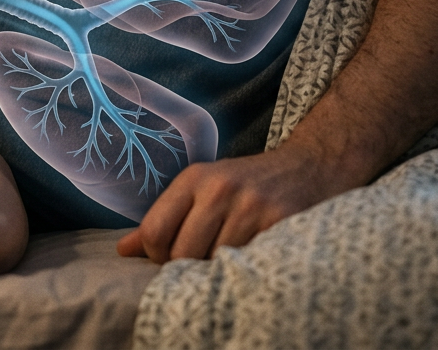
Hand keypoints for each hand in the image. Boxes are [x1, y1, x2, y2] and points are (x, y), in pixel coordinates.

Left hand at [116, 141, 348, 262]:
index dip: (156, 256)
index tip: (170, 259)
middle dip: (186, 269)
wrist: (313, 165)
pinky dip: (244, 270)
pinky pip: (246, 264)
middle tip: (200, 266)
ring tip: (227, 261)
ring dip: (217, 271)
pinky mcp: (279, 222)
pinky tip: (248, 260)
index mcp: (195, 178)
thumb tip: (124, 249)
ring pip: (214, 263)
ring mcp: (251, 206)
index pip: (155, 230)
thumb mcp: (205, 188)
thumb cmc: (250, 183)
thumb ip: (166, 217)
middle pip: (182, 253)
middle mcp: (220, 188)